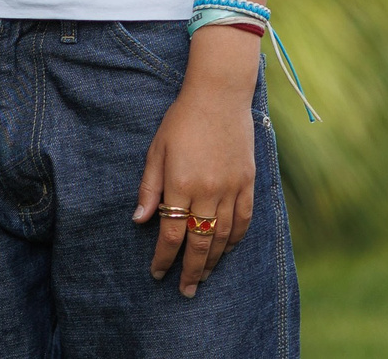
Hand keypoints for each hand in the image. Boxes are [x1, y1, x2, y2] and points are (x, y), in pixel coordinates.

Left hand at [132, 28, 259, 295]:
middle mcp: (208, 191)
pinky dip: (235, 240)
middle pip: (200, 243)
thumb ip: (149, 188)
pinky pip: (244, 221)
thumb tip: (139, 221)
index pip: (171, 232)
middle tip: (185, 291)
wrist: (218, 96)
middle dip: (191, 270)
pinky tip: (227, 250)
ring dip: (214, 261)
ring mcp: (231, 188)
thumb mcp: (156, 150)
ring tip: (204, 277)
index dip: (163, 257)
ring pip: (224, 236)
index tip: (157, 274)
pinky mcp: (248, 183)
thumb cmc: (180, 121)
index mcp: (181, 183)